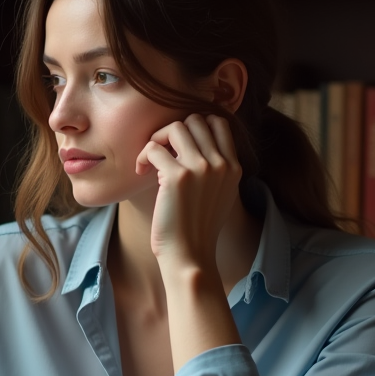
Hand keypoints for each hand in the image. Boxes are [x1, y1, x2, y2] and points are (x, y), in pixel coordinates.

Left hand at [135, 113, 242, 270]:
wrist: (190, 255)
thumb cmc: (197, 229)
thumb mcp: (220, 195)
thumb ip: (217, 170)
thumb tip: (199, 146)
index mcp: (233, 166)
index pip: (218, 122)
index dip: (194, 127)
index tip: (178, 146)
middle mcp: (221, 163)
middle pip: (195, 120)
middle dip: (173, 131)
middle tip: (161, 153)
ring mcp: (201, 168)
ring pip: (175, 127)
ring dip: (157, 139)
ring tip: (150, 161)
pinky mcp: (177, 177)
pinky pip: (154, 147)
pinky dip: (142, 156)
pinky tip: (141, 172)